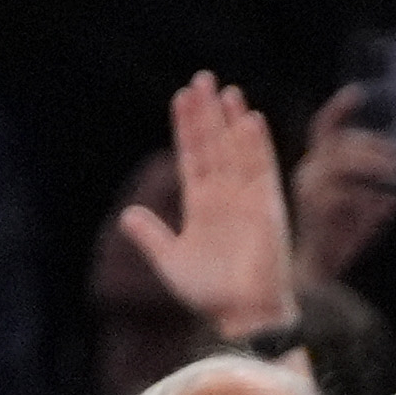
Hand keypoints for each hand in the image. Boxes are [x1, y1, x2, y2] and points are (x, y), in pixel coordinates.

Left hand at [117, 74, 299, 337]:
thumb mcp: (170, 261)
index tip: (182, 98)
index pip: (192, 157)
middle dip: (208, 114)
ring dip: (231, 121)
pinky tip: (250, 119)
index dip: (187, 128)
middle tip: (203, 78)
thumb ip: (151, 236)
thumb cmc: (210, 295)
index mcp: (202, 206)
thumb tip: (127, 215)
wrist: (242, 315)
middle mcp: (225, 197)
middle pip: (215, 146)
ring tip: (226, 90)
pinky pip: (262, 170)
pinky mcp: (268, 208)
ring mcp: (248, 200)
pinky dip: (257, 145)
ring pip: (238, 151)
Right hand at [291, 84, 395, 285]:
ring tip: (395, 172)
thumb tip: (392, 199)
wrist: (317, 276)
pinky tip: (383, 204)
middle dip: (372, 145)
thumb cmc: (336, 249)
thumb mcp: (362, 224)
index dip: (340, 109)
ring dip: (372, 162)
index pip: (325, 130)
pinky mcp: (316, 204)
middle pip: (341, 142)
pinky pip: (347, 189)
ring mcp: (310, 187)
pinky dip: (368, 196)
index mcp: (317, 170)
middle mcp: (309, 173)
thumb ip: (375, 209)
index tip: (358, 92)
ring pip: (342, 159)